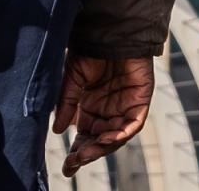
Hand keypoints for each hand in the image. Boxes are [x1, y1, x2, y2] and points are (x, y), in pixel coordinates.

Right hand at [55, 56, 153, 175]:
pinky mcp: (140, 102)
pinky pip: (133, 124)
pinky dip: (121, 133)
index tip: (67, 165)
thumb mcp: (72, 79)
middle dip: (87, 153)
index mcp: (90, 108)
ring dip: (102, 147)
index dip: (78, 151)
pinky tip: (108, 138)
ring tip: (86, 154)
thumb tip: (57, 131)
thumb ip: (66, 104)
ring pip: (115, 136)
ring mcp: (125, 108)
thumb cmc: (90, 51)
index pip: (85, 136)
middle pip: (99, 140)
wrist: (110, 33)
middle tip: (74, 163)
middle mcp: (108, 112)